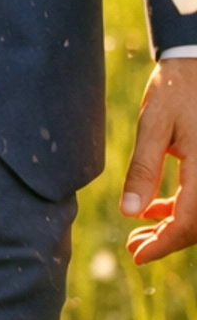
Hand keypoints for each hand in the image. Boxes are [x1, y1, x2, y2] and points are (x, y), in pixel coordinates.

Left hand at [120, 57, 196, 262]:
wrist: (196, 63)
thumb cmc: (176, 89)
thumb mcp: (155, 126)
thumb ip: (144, 169)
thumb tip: (129, 212)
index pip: (188, 222)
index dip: (163, 244)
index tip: (137, 256)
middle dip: (166, 240)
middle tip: (133, 248)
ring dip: (172, 226)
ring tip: (138, 234)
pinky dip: (180, 208)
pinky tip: (154, 210)